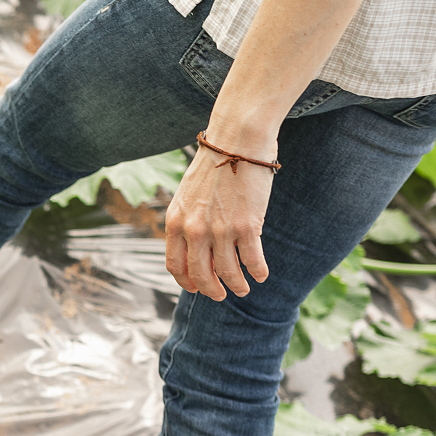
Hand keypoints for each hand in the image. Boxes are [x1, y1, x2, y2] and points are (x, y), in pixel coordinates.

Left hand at [164, 139, 274, 299]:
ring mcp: (219, 230)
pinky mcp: (246, 226)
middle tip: (221, 295)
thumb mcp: (188, 195)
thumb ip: (188, 220)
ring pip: (227, 272)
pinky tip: (261, 275)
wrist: (237, 140)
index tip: (195, 287)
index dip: (186, 281)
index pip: (175, 265)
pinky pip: (251, 259)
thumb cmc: (215, 164)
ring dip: (236, 285)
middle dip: (211, 290)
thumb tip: (197, 244)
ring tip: (243, 289)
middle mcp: (194, 231)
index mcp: (175, 222)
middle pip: (200, 274)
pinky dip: (257, 271)